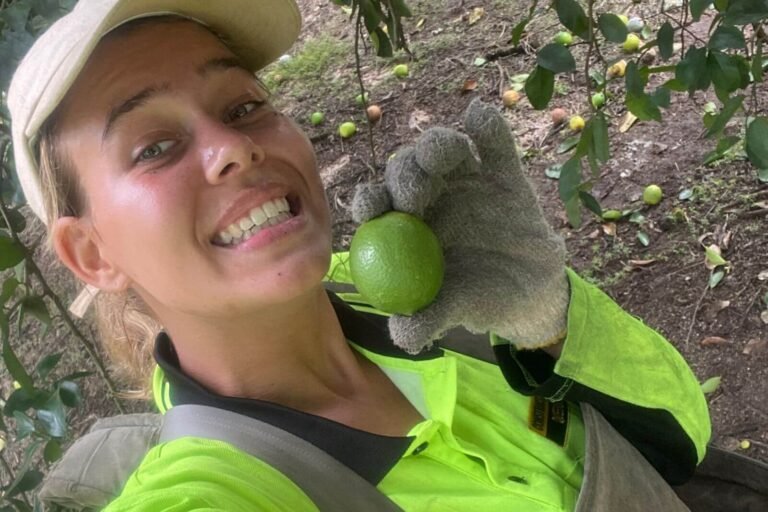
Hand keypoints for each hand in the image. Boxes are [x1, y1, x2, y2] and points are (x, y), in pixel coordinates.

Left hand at [351, 99, 568, 353]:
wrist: (532, 293)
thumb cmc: (481, 299)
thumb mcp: (456, 310)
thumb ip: (428, 319)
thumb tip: (403, 335)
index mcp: (406, 224)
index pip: (378, 204)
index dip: (369, 200)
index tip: (371, 209)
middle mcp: (430, 194)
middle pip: (406, 170)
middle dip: (405, 175)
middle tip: (414, 195)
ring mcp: (466, 178)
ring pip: (445, 149)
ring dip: (439, 146)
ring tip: (446, 155)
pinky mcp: (502, 170)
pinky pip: (495, 145)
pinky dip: (488, 129)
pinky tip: (481, 118)